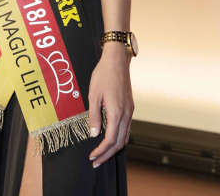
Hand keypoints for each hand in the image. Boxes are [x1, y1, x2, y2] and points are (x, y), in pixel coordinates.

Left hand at [88, 43, 133, 167]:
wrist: (117, 60)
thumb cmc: (103, 74)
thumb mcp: (94, 94)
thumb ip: (94, 115)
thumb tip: (94, 134)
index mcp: (116, 112)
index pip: (110, 140)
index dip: (101, 151)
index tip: (92, 157)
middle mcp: (126, 114)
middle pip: (119, 143)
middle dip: (107, 154)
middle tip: (96, 162)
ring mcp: (130, 111)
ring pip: (125, 137)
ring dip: (114, 148)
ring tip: (102, 153)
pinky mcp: (130, 107)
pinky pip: (126, 128)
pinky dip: (119, 138)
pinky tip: (110, 138)